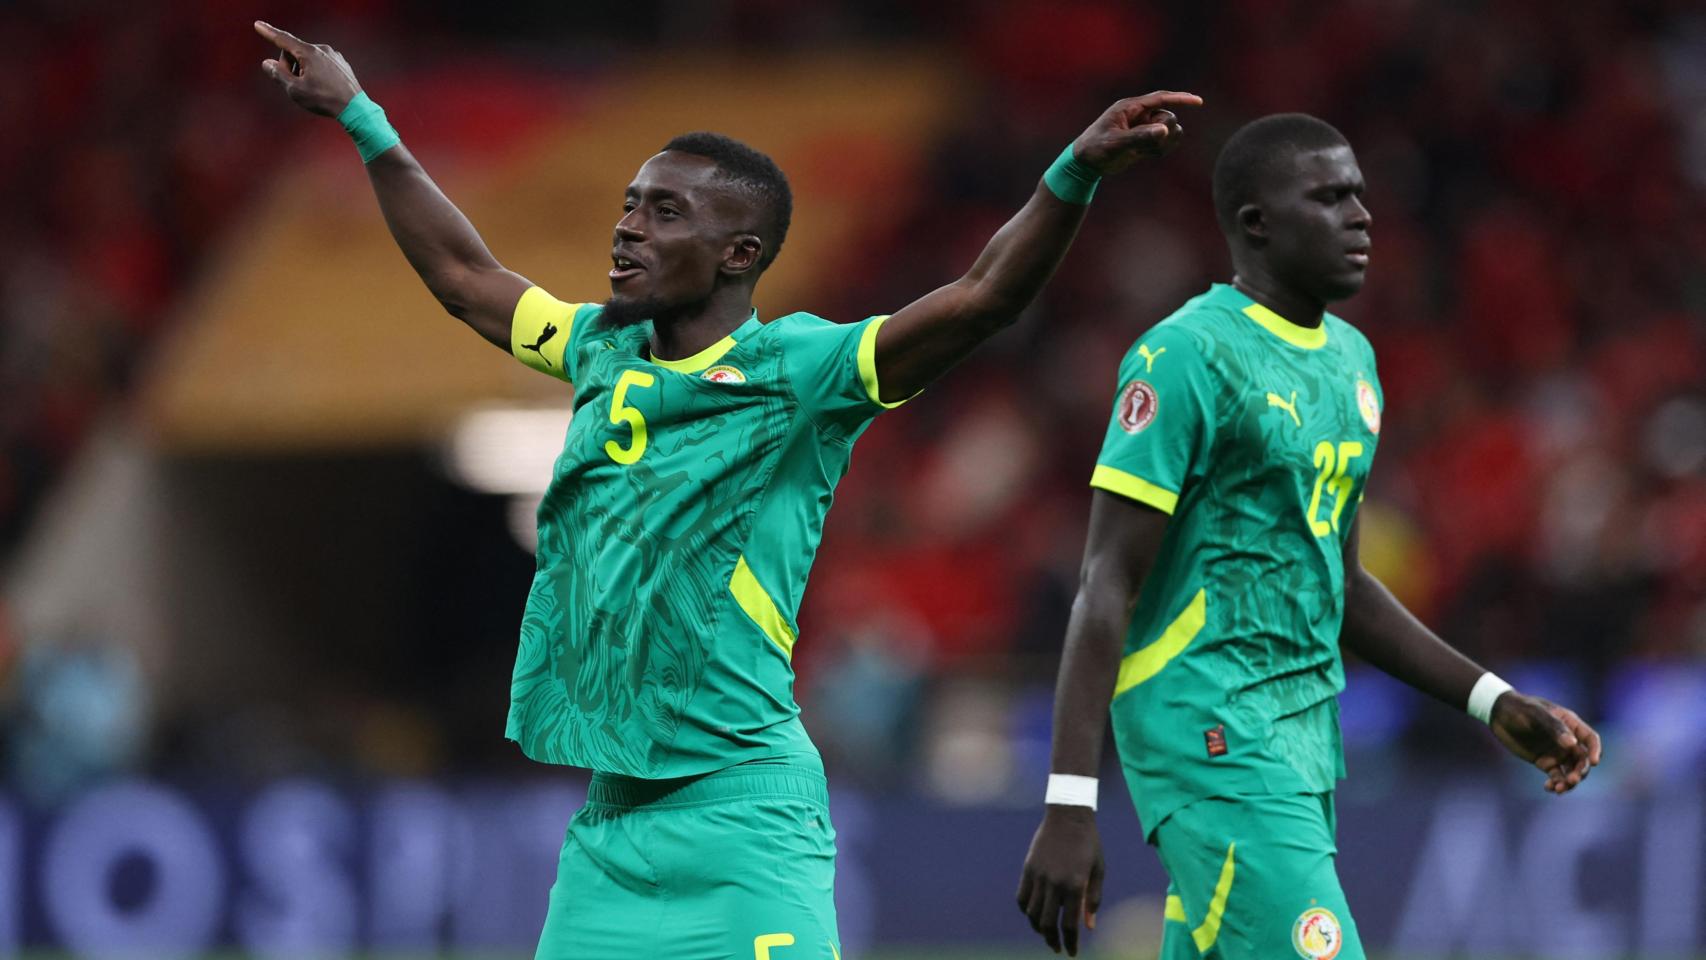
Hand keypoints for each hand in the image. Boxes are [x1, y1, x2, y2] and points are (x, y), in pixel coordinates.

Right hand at [255, 21, 362, 117]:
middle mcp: (322, 49)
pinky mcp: (341, 63)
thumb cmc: (324, 99)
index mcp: (309, 53)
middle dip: (289, 65)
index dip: (268, 32)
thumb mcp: (295, 90)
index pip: (283, 39)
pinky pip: (321, 63)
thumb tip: (268, 63)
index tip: (257, 25)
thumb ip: (279, 75)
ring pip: (308, 58)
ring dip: (303, 70)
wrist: (355, 108)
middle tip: (295, 84)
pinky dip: (316, 72)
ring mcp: (333, 55)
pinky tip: (323, 87)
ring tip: (312, 88)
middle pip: (294, 51)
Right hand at [1017, 806, 1105, 955]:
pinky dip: (1026, 910)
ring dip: (1038, 928)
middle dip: (1052, 941)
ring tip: (1046, 934)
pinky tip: (1033, 914)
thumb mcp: (1098, 871)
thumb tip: (1088, 927)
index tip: (1072, 953)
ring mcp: (1039, 876)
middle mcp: (1055, 883)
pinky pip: (1022, 897)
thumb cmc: (1089, 843)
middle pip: (1048, 923)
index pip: (1069, 925)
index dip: (1070, 943)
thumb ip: (1093, 900)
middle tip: (1057, 948)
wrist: (1068, 816)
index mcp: (1075, 885)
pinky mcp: (1028, 868)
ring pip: (1032, 913)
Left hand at [1072, 91, 1203, 175]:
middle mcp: (1138, 115)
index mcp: (1130, 108)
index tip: (1199, 102)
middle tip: (1147, 145)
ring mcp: (1142, 128)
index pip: (1161, 98)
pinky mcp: (1143, 141)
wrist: (1085, 164)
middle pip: (1168, 117)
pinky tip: (1144, 156)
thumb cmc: (1095, 149)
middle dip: (1164, 132)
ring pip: (1168, 131)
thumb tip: (1165, 130)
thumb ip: (1140, 136)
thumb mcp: (1116, 143)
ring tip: (1144, 152)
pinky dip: (1159, 150)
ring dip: (1162, 143)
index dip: (1181, 98)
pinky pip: (1162, 143)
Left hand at [1489, 692, 1602, 793]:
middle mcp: (1568, 741)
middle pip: (1583, 759)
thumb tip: (1572, 743)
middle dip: (1580, 771)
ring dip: (1569, 782)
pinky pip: (1556, 777)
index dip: (1596, 751)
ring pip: (1571, 771)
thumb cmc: (1520, 708)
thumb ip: (1554, 727)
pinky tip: (1549, 788)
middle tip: (1571, 780)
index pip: (1591, 739)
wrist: (1499, 714)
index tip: (1594, 762)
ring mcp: (1558, 753)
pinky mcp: (1545, 763)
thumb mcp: (1536, 714)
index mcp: (1571, 724)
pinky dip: (1556, 784)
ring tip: (1558, 789)